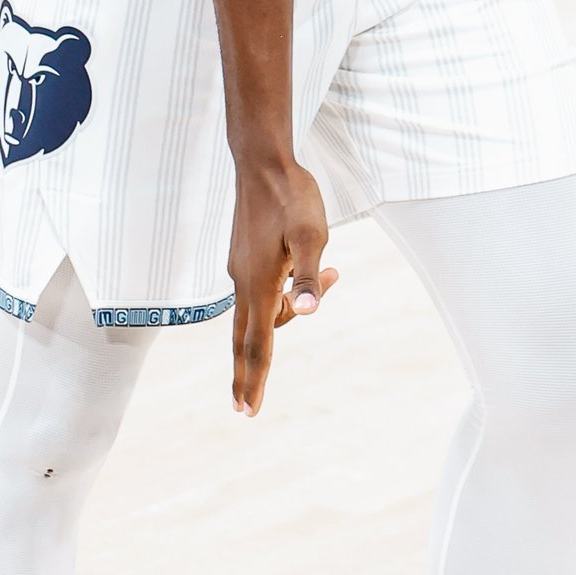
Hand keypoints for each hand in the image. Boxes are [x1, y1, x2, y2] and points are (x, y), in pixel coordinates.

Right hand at [226, 158, 338, 414]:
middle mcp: (243, 282)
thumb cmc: (291, 198)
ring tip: (334, 271)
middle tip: (244, 407)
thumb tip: (306, 312)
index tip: (247, 411)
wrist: (263, 163)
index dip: (254, 379)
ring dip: (292, 307)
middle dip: (247, 372)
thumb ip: (308, 275)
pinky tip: (316, 263)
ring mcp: (241, 268)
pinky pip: (264, 287)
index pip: (257, 343)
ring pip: (263, 308)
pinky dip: (287, 289)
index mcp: (259, 284)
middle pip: (245, 338)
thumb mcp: (310, 234)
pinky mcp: (245, 255)